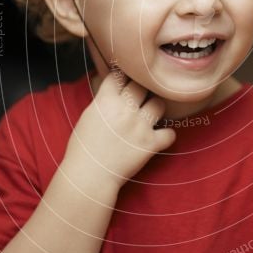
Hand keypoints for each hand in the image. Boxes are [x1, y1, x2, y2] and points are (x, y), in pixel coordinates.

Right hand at [64, 67, 175, 189]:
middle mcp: (124, 109)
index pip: (119, 75)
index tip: (125, 82)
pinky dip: (166, 136)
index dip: (123, 77)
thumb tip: (114, 91)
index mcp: (105, 101)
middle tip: (139, 98)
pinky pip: (170, 133)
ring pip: (159, 104)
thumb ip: (103, 101)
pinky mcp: (150, 144)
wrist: (88, 177)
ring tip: (150, 116)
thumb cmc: (82, 149)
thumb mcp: (87, 117)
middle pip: (141, 86)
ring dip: (155, 109)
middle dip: (140, 90)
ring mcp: (139, 126)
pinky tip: (159, 137)